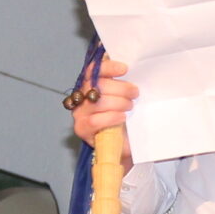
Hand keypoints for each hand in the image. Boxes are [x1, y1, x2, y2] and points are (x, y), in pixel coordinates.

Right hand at [72, 57, 137, 171]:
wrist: (124, 146)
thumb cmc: (125, 120)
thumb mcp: (126, 98)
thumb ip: (123, 84)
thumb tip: (133, 71)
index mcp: (90, 85)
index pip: (94, 70)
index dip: (108, 67)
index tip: (125, 69)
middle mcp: (82, 97)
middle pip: (98, 85)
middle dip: (121, 88)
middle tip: (135, 94)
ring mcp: (79, 113)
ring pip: (98, 102)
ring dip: (119, 103)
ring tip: (130, 107)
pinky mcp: (81, 129)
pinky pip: (94, 120)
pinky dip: (111, 117)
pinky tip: (122, 118)